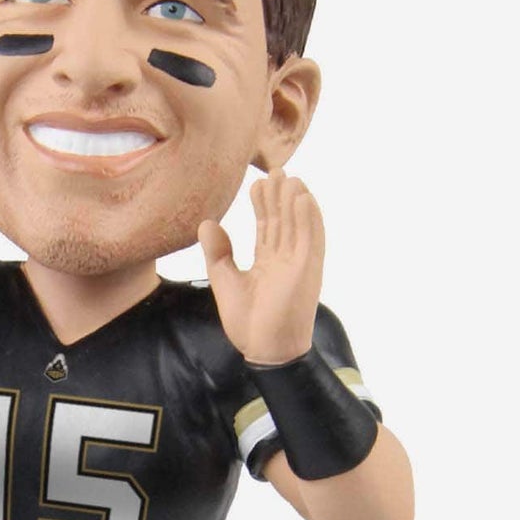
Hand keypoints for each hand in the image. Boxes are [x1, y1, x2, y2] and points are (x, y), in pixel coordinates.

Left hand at [197, 170, 326, 365]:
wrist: (263, 349)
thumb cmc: (248, 323)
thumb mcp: (225, 281)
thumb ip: (218, 253)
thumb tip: (207, 223)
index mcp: (268, 263)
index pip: (268, 227)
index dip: (263, 205)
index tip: (257, 184)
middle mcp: (286, 260)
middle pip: (283, 221)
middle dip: (279, 197)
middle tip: (274, 171)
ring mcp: (299, 264)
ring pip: (298, 225)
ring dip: (295, 201)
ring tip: (288, 177)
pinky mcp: (309, 270)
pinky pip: (311, 238)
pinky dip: (309, 217)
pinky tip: (303, 198)